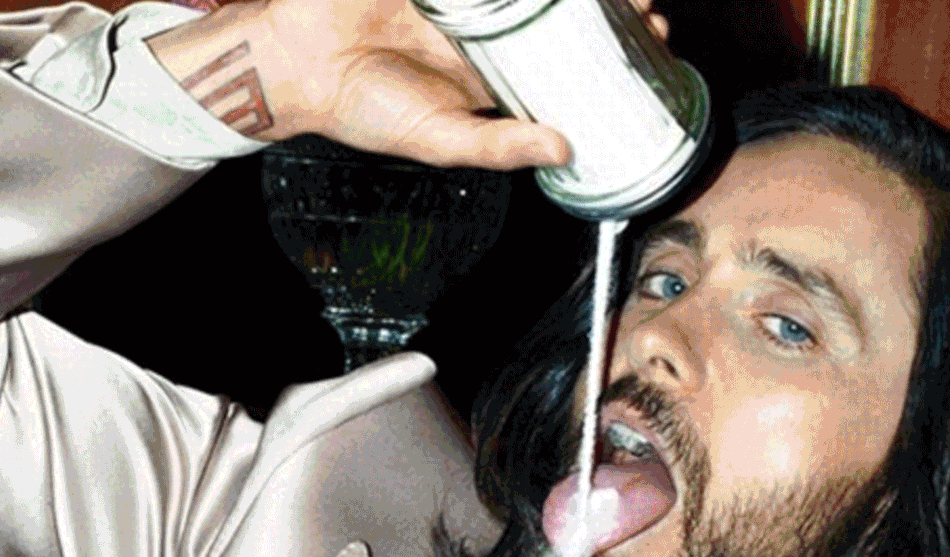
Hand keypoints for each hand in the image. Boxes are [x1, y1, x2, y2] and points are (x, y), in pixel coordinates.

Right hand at [148, 0, 663, 166]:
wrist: (299, 63)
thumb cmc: (360, 110)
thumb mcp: (439, 139)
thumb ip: (500, 146)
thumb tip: (565, 149)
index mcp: (490, 73)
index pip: (564, 59)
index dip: (608, 50)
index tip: (650, 40)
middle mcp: (486, 29)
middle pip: (561, 10)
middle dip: (608, 9)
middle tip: (647, 10)